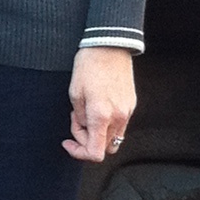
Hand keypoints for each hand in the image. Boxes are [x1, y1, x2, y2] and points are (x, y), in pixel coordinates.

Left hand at [65, 48, 135, 162]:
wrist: (110, 46)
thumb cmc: (89, 66)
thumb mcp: (74, 93)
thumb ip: (80, 118)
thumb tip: (84, 128)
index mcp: (101, 116)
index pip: (95, 153)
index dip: (78, 152)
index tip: (68, 142)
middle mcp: (118, 117)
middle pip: (105, 148)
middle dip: (87, 140)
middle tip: (76, 120)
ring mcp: (128, 111)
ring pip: (113, 137)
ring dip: (98, 132)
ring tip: (86, 111)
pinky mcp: (131, 104)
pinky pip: (119, 124)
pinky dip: (107, 122)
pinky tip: (97, 105)